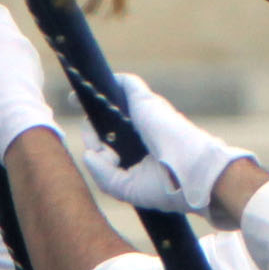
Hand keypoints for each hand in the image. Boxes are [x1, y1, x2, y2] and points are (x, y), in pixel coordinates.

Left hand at [71, 72, 250, 217]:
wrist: (193, 176)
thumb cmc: (168, 186)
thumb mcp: (127, 187)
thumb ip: (103, 174)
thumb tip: (88, 153)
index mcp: (141, 152)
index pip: (111, 143)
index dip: (97, 146)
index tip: (97, 155)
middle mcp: (143, 131)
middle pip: (110, 121)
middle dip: (93, 126)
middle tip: (91, 135)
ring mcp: (145, 114)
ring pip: (115, 100)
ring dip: (95, 99)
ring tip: (74, 97)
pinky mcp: (146, 101)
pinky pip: (123, 84)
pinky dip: (105, 82)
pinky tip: (86, 84)